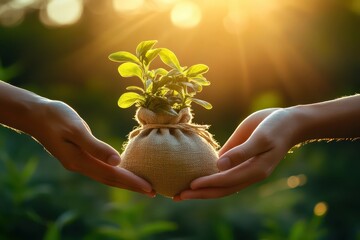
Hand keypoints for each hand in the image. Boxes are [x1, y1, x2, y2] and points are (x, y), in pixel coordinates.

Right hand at [30, 100, 153, 196]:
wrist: (34, 114)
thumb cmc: (55, 117)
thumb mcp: (75, 129)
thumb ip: (95, 146)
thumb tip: (117, 161)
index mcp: (80, 161)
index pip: (112, 175)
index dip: (131, 182)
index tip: (149, 188)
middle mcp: (80, 165)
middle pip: (110, 179)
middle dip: (132, 185)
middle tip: (152, 191)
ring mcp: (78, 162)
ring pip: (106, 175)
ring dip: (124, 181)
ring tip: (142, 185)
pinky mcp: (79, 155)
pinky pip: (101, 168)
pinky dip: (115, 172)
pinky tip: (123, 171)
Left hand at [175, 108, 296, 199]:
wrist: (289, 122)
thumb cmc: (275, 126)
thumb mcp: (261, 137)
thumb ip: (241, 152)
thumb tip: (219, 165)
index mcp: (255, 170)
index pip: (227, 181)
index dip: (208, 184)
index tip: (190, 185)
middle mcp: (249, 174)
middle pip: (222, 189)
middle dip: (200, 193)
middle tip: (177, 196)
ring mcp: (245, 169)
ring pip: (221, 184)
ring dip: (203, 189)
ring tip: (183, 192)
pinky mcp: (241, 160)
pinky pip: (224, 174)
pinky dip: (210, 178)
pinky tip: (196, 178)